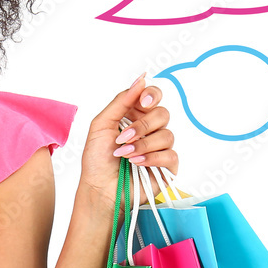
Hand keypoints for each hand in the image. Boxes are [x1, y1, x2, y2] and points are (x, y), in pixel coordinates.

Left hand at [79, 74, 178, 211]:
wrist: (99, 188)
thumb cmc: (96, 160)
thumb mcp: (101, 125)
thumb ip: (121, 101)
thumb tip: (141, 79)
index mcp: (134, 116)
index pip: (153, 96)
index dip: (152, 95)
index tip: (142, 102)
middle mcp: (149, 130)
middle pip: (163, 114)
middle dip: (142, 126)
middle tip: (123, 138)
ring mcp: (159, 148)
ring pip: (167, 135)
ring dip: (143, 145)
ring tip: (125, 155)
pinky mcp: (167, 166)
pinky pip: (171, 155)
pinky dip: (152, 158)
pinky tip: (137, 164)